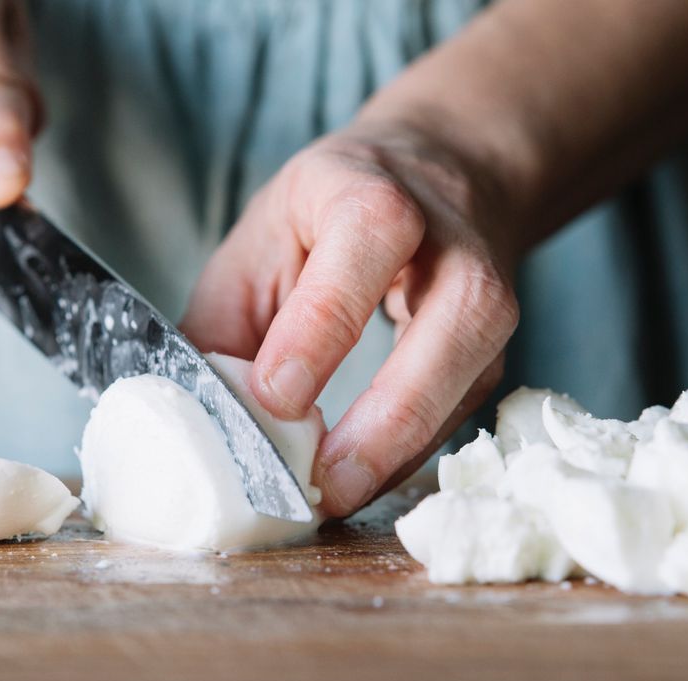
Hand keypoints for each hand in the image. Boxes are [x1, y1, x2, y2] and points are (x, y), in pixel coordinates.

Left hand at [181, 118, 520, 516]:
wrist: (445, 176)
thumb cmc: (333, 209)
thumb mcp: (261, 236)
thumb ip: (226, 322)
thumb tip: (193, 417)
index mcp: (375, 196)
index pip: (362, 250)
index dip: (318, 330)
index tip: (275, 398)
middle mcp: (452, 247)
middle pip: (444, 332)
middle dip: (383, 420)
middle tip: (321, 483)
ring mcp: (489, 305)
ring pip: (464, 386)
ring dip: (397, 454)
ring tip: (333, 497)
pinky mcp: (494, 357)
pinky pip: (456, 416)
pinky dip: (407, 457)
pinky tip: (359, 481)